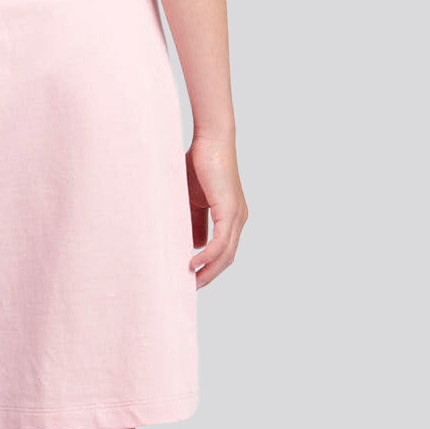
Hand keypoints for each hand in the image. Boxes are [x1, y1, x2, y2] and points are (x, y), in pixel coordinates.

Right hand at [187, 135, 246, 288]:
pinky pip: (221, 242)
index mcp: (231, 216)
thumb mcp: (191, 199)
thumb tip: (191, 244)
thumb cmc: (198, 164)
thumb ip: (193, 220)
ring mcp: (237, 215)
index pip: (224, 250)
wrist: (211, 139)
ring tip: (191, 282)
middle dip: (209, 275)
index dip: (209, 266)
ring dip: (209, 271)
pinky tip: (193, 264)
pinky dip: (208, 256)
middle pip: (227, 258)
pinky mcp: (229, 210)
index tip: (192, 278)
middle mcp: (238, 219)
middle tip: (191, 289)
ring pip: (226, 254)